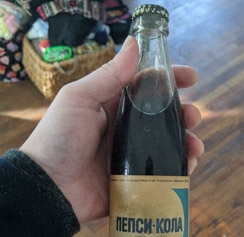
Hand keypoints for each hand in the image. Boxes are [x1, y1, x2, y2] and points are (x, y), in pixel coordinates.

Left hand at [21, 36, 204, 224]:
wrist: (47, 186)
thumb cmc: (57, 138)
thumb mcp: (79, 99)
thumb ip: (108, 76)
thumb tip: (133, 43)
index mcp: (108, 106)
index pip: (144, 87)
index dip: (168, 80)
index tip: (192, 77)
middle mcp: (120, 129)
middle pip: (161, 117)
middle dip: (183, 113)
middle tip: (193, 116)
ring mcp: (127, 156)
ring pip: (165, 145)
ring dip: (185, 141)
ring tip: (195, 145)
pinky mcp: (132, 181)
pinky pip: (161, 173)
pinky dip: (178, 169)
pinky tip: (187, 166)